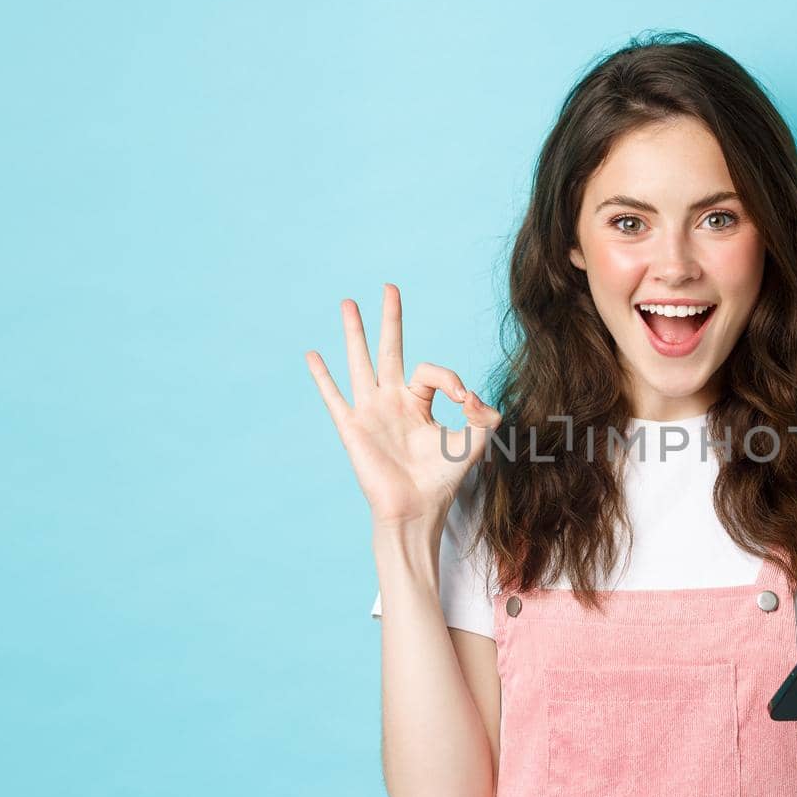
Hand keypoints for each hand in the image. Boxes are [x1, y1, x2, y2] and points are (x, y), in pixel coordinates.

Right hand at [305, 284, 501, 529]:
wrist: (416, 510)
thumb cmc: (442, 480)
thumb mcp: (473, 442)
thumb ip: (484, 415)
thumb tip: (474, 396)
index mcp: (419, 402)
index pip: (432, 372)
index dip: (452, 379)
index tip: (466, 401)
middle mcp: (393, 401)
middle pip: (391, 349)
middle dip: (391, 319)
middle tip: (390, 286)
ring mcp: (371, 411)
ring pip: (361, 362)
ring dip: (355, 332)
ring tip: (348, 302)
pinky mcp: (353, 427)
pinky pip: (335, 396)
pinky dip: (323, 376)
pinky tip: (313, 355)